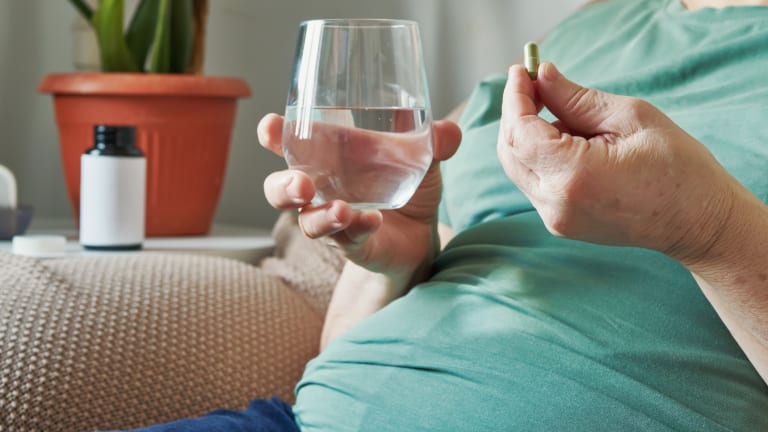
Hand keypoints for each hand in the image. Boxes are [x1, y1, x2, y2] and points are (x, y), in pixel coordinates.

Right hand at [259, 114, 460, 283]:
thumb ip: (433, 142)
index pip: (291, 143)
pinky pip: (347, 240)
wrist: (421, 235)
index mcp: (329, 158)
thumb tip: (449, 133)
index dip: (274, 135)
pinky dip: (357, 229)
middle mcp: (323, 190)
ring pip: (308, 222)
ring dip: (318, 217)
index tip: (270, 126)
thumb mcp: (422, 158)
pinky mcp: (354, 245)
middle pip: (281, 189)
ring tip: (339, 210)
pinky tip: (371, 221)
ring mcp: (335, 220)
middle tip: (299, 183)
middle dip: (282, 186)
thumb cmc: (406, 187)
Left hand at [497, 62, 736, 262]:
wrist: (697, 222)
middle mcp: (555, 203)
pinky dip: (539, 155)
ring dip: (527, 134)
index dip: (516, 97)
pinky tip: (569, 140)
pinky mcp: (559, 223)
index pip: (519, 131)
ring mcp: (555, 219)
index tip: (522, 70)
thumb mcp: (630, 117)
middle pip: (509, 151)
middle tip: (535, 83)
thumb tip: (543, 76)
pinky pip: (534, 182)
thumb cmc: (676, 167)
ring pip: (518, 167)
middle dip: (516, 113)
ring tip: (563, 112)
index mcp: (573, 175)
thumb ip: (576, 99)